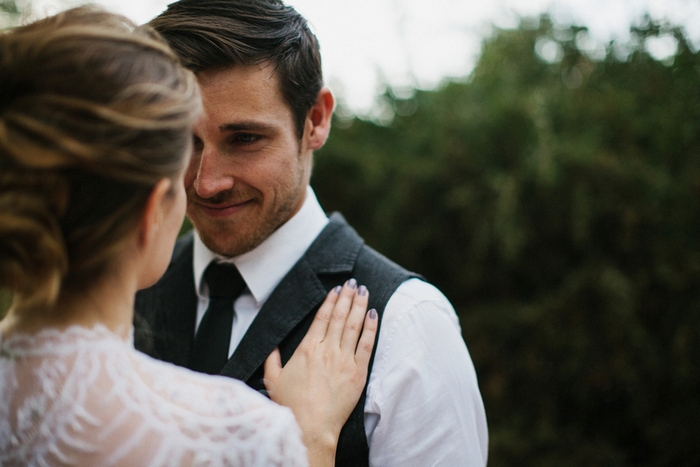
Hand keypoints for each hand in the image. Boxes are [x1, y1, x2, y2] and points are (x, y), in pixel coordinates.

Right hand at [264, 280, 377, 465]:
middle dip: (347, 297)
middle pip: (339, 317)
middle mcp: (327, 350)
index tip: (336, 289)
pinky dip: (371, 328)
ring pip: (354, 326)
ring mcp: (344, 360)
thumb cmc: (291, 406)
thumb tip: (272, 348)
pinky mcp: (357, 372)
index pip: (322, 318)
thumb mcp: (273, 380)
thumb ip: (272, 360)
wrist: (311, 427)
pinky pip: (367, 344)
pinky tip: (373, 314)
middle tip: (353, 282)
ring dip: (359, 306)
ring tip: (364, 290)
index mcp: (307, 348)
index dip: (330, 301)